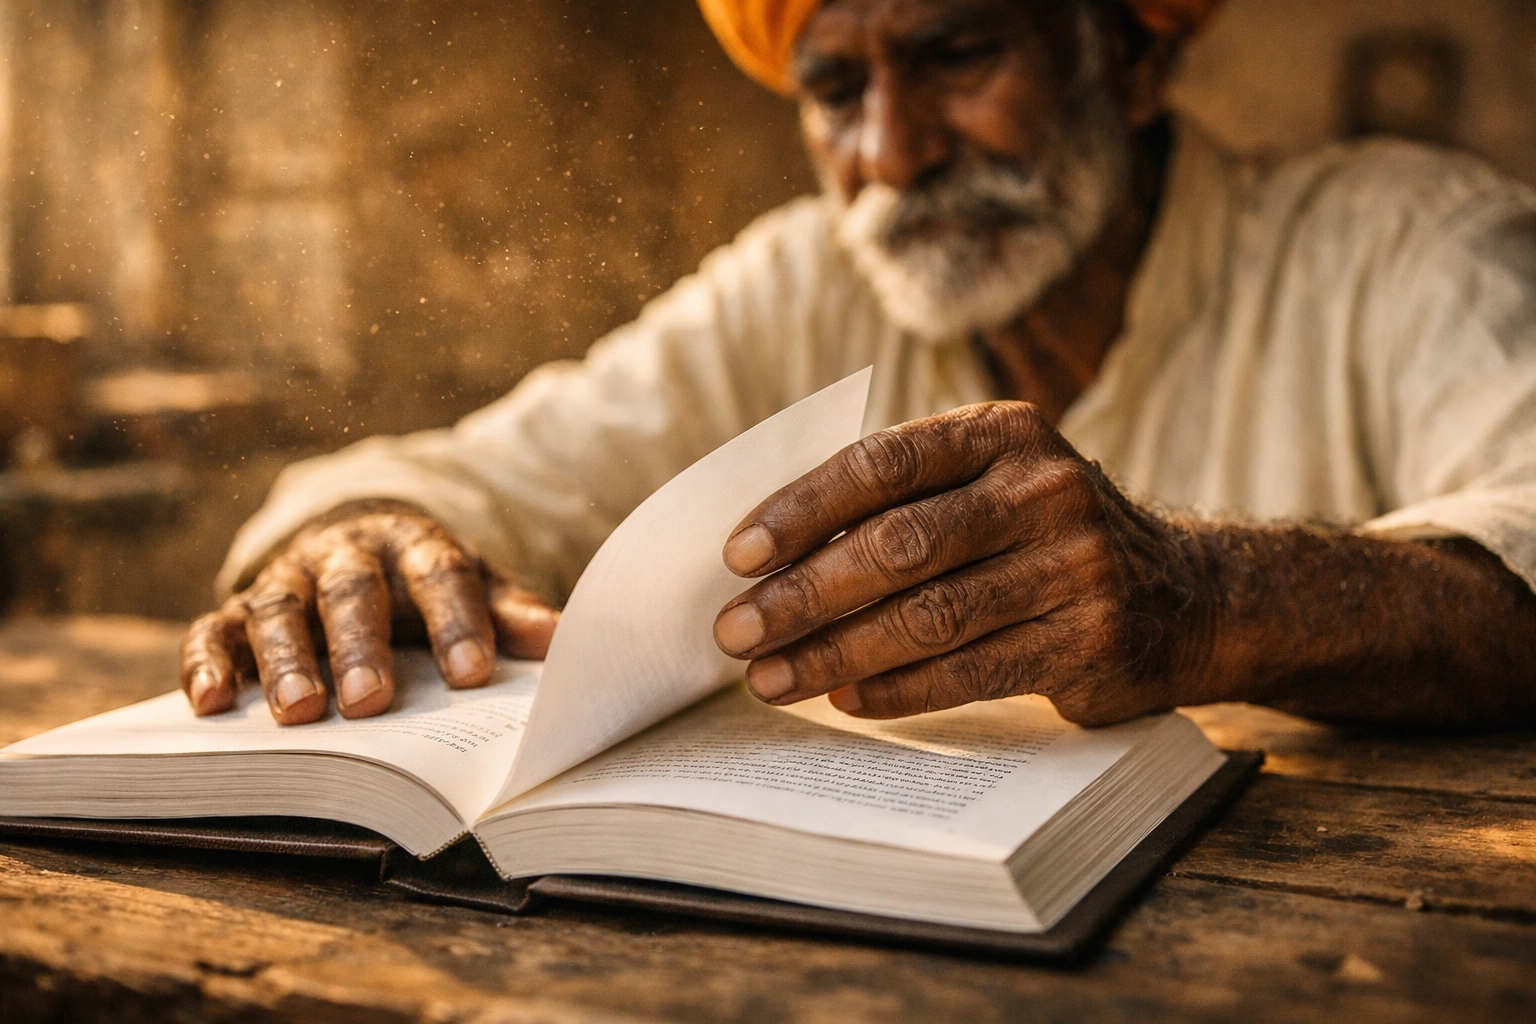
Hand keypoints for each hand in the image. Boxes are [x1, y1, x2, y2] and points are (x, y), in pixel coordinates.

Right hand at [179, 510, 558, 723]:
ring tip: (300, 714)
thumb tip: (564, 639)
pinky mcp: (236, 609)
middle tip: (373, 701)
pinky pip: (213, 630)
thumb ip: (510, 614)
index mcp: (415, 546)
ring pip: (280, 611)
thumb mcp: (475, 591)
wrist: (358, 548)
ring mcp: (287, 579)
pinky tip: (210, 703)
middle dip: (362, 647)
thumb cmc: (425, 587)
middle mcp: (345, 555)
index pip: (439, 575)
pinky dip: (207, 663)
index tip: (472, 674)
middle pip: (353, 593)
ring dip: (286, 661)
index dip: (456, 622)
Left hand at [711, 402, 1212, 724]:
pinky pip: (973, 671)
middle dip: (805, 593)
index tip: (737, 554)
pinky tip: (845, 700)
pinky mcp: (1090, 639)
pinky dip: (899, 690)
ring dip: (836, 653)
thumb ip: (902, 502)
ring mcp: (1076, 565)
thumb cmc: (1040, 536)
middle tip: (736, 630)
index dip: (802, 509)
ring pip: (931, 616)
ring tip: (771, 679)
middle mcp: (1045, 489)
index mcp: (1003, 433)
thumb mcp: (988, 486)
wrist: (1185, 594)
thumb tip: (769, 555)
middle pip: (900, 545)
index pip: (882, 463)